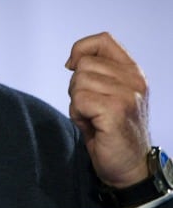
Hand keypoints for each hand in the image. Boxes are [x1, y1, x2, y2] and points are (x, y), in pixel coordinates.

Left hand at [66, 32, 150, 187]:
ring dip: (77, 104)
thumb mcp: (106, 94)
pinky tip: (93, 127)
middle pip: (83, 65)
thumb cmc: (111, 131)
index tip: (73, 67)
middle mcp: (134, 80)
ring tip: (94, 119)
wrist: (128, 167)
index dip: (80, 49)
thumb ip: (95, 73)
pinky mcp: (116, 111)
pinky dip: (78, 115)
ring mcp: (127, 95)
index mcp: (133, 72)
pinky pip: (79, 100)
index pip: (103, 40)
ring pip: (78, 83)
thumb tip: (72, 60)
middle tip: (91, 109)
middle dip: (76, 87)